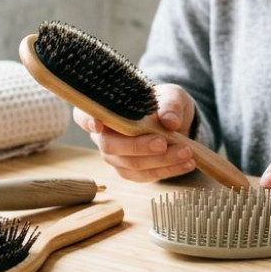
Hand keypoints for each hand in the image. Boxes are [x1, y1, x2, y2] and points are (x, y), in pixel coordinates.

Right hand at [73, 83, 196, 181]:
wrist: (175, 122)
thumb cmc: (164, 104)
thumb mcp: (171, 96)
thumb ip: (170, 105)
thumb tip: (169, 121)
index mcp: (104, 110)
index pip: (84, 115)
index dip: (88, 120)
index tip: (98, 124)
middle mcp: (102, 136)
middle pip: (110, 146)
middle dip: (138, 146)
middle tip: (163, 142)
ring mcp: (115, 156)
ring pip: (131, 164)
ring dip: (161, 161)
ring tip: (186, 152)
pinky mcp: (130, 171)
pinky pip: (146, 175)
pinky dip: (169, 170)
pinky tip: (187, 163)